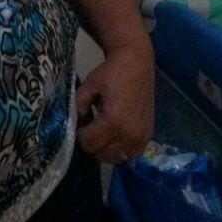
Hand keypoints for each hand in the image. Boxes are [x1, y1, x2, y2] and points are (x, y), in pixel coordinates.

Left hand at [75, 44, 153, 164]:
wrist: (136, 63)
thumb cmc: (109, 73)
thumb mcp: (87, 88)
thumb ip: (77, 109)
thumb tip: (73, 127)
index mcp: (113, 122)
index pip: (88, 144)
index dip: (80, 135)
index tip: (80, 123)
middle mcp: (129, 135)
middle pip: (101, 155)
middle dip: (91, 143)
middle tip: (90, 126)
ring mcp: (141, 138)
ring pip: (115, 158)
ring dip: (105, 149)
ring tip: (102, 130)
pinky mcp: (148, 137)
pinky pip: (130, 155)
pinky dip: (120, 149)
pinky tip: (115, 134)